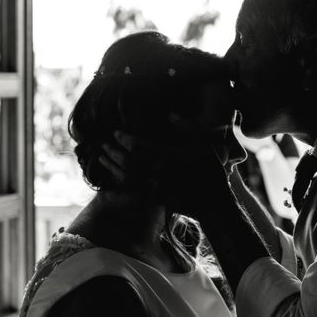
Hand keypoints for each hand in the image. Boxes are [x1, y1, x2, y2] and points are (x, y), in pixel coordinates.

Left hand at [100, 130, 233, 217]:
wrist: (214, 203)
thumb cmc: (212, 172)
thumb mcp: (206, 145)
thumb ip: (188, 128)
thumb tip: (170, 114)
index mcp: (169, 156)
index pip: (138, 145)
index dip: (124, 138)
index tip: (115, 132)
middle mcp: (159, 171)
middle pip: (127, 160)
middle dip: (113, 151)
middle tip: (104, 144)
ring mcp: (155, 187)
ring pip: (126, 176)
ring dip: (112, 166)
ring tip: (102, 158)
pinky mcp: (154, 199)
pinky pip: (130, 189)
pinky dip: (119, 181)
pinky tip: (113, 175)